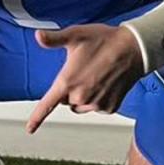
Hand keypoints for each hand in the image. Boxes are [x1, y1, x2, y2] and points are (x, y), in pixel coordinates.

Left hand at [26, 23, 143, 133]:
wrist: (133, 49)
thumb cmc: (105, 41)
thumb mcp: (75, 35)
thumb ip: (54, 39)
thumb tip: (38, 36)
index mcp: (67, 82)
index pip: (47, 105)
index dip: (37, 118)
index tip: (30, 129)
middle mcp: (81, 97)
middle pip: (66, 100)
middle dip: (70, 89)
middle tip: (82, 70)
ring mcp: (96, 104)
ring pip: (81, 105)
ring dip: (84, 95)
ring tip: (95, 75)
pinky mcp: (110, 107)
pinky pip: (97, 107)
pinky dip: (98, 98)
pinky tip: (105, 82)